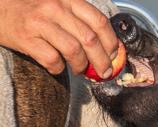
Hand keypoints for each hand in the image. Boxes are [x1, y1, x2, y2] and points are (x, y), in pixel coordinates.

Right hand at [0, 0, 118, 76]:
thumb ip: (79, 19)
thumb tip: (106, 46)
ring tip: (80, 70)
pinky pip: (52, 60)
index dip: (111, 42)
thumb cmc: (31, 9)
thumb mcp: (58, 4)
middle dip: (102, 61)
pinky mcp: (26, 38)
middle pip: (90, 40)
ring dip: (82, 66)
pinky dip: (59, 68)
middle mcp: (55, 8)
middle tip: (104, 71)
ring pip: (74, 51)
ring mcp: (40, 23)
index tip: (114, 55)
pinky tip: (58, 67)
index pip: (99, 22)